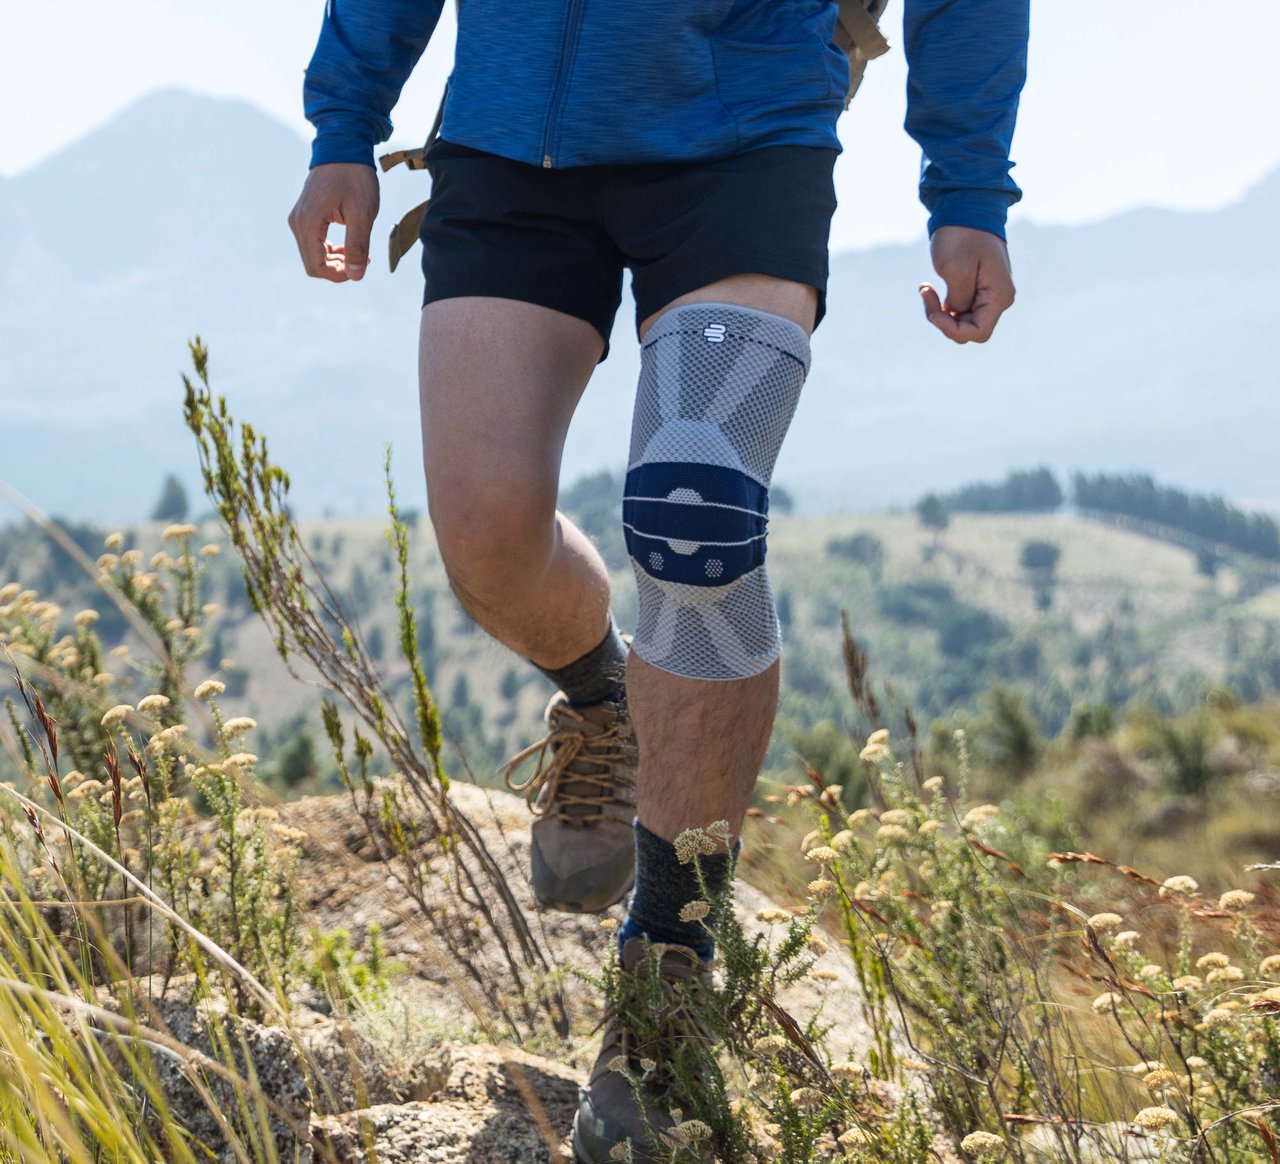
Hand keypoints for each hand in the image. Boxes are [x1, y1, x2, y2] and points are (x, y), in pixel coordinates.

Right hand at [287, 163, 379, 281]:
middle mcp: (297, 222)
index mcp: (308, 222)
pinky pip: (314, 243)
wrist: (344, 148)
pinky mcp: (305, 215)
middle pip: (313, 263)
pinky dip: (331, 250)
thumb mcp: (362, 213)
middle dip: (338, 268)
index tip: (360, 267)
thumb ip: (358, 246)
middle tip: (363, 259)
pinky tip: (349, 244)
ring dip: (336, 260)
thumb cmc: (355, 177)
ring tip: (359, 252)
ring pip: (313, 255)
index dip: (338, 275)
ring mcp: (299, 218)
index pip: (316, 266)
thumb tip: (355, 276)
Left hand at [919, 226, 1015, 343]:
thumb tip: (956, 314)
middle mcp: (998, 298)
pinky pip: (958, 309)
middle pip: (969, 330)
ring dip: (940, 311)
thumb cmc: (962, 235)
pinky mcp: (976, 288)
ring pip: (961, 320)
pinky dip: (942, 304)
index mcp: (999, 296)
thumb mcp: (956, 270)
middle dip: (944, 321)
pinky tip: (928, 287)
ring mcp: (988, 294)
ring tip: (925, 287)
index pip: (977, 333)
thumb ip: (958, 300)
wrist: (966, 206)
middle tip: (927, 294)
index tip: (933, 313)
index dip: (951, 330)